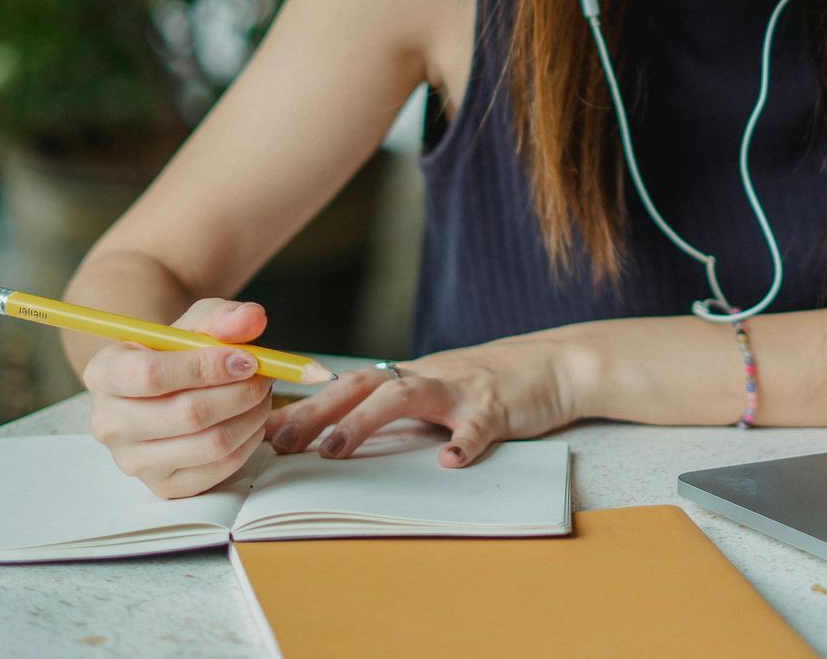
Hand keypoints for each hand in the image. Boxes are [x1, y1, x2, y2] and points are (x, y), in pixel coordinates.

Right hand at [82, 298, 273, 498]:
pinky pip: (219, 469)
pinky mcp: (163, 486)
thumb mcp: (196, 324)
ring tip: (261, 396)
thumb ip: (223, 317)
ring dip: (251, 417)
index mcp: (104, 374)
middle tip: (265, 377)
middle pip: (187, 414)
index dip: (207, 367)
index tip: (247, 359)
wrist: (165, 389)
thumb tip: (252, 319)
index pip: (151, 374)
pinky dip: (248, 442)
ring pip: (210, 444)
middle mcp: (108, 422)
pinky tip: (251, 421)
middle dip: (240, 393)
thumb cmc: (178, 353)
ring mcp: (133, 460)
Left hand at [264, 336, 582, 467]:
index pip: (349, 385)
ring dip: (366, 422)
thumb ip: (403, 407)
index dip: (308, 405)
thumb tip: (347, 434)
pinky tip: (450, 462)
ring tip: (336, 450)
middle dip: (317, 412)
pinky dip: (463, 443)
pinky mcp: (499, 407)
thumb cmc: (495, 384)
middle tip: (281, 443)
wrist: (559, 364)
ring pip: (407, 397)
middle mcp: (429, 377)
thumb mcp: (442, 390)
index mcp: (413, 376)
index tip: (268, 431)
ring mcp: (463, 390)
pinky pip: (478, 426)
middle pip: (363, 385)